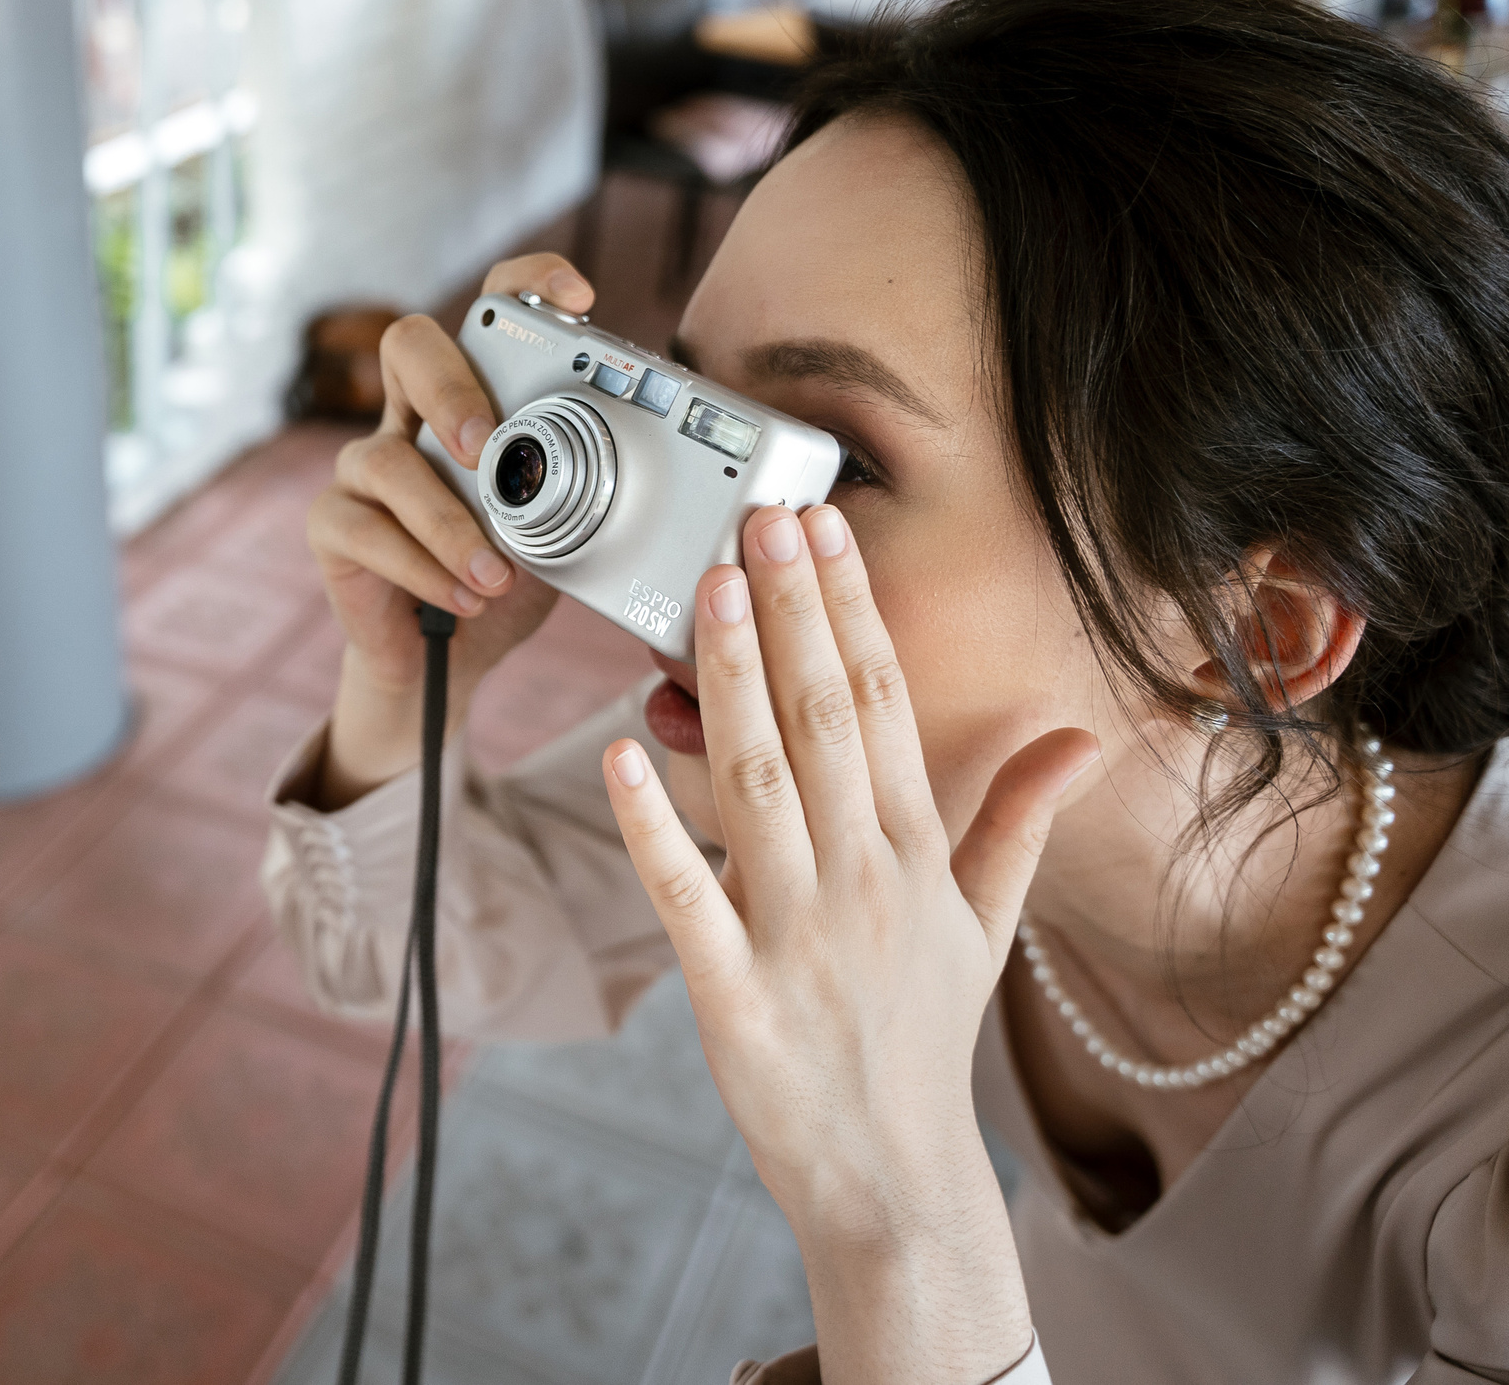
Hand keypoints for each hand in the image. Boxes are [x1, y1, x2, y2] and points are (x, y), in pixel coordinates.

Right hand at [306, 254, 586, 802]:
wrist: (444, 661)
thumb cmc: (504, 580)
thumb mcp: (565, 533)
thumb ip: (595, 493)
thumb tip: (701, 480)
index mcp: (475, 399)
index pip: (490, 308)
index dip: (527, 282)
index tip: (578, 298)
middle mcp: (413, 416)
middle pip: (408, 345)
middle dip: (451, 389)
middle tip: (486, 448)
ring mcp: (365, 467)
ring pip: (388, 460)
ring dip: (450, 524)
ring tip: (496, 575)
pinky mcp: (334, 525)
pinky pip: (365, 529)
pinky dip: (422, 567)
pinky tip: (462, 597)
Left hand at [598, 504, 1097, 1383]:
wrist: (894, 1180)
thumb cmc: (924, 1040)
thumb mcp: (987, 927)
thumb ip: (1018, 820)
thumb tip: (1078, 738)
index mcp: (916, 854)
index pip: (881, 703)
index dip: (850, 609)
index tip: (824, 528)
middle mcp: (863, 880)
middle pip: (823, 720)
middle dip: (793, 611)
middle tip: (761, 517)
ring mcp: (798, 936)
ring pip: (758, 785)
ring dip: (732, 682)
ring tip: (709, 590)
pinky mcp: (733, 995)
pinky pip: (686, 896)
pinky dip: (652, 826)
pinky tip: (618, 753)